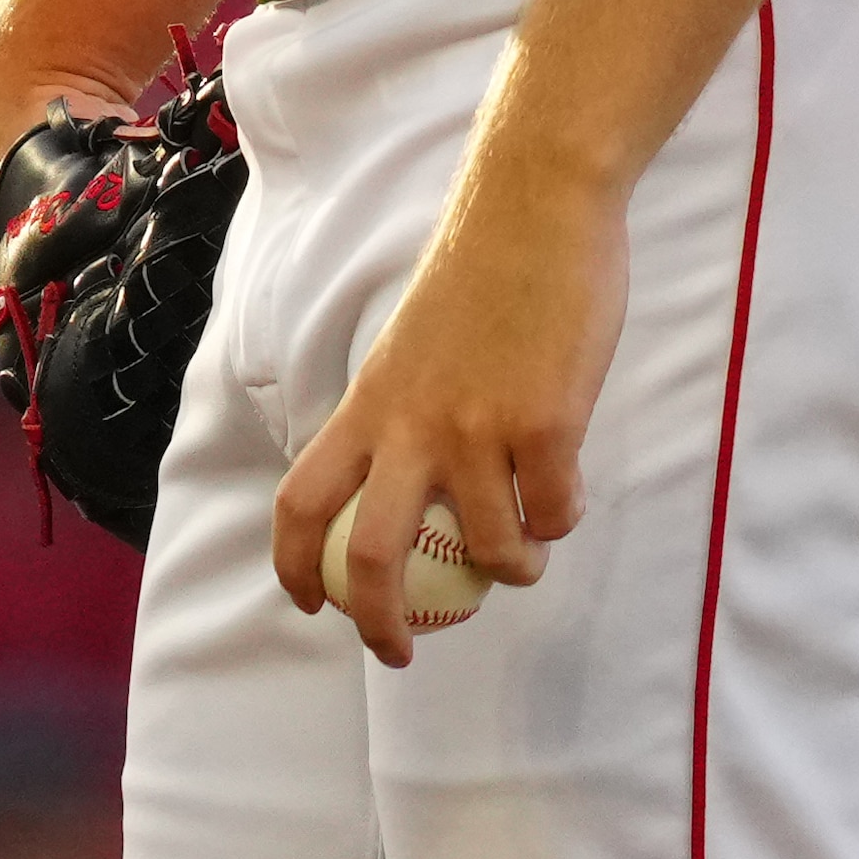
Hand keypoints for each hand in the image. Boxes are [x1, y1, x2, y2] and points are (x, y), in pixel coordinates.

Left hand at [271, 163, 630, 664]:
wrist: (535, 206)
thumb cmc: (480, 273)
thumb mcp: (412, 349)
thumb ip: (405, 416)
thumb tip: (416, 491)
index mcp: (369, 404)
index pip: (301, 499)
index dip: (293, 565)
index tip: (312, 605)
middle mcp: (411, 425)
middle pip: (371, 555)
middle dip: (380, 624)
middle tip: (400, 652)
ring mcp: (479, 428)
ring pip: (489, 552)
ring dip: (513, 570)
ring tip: (527, 554)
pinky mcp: (546, 424)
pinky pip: (553, 513)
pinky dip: (561, 520)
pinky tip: (565, 491)